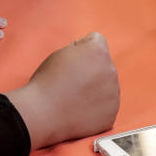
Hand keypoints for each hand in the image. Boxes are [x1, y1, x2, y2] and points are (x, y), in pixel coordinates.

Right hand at [6, 33, 119, 150]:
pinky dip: (96, 108)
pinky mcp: (111, 114)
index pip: (96, 40)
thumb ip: (82, 48)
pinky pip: (106, 106)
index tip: (69, 61)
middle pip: (103, 64)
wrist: (42, 114)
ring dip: (96, 88)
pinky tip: (79, 110)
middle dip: (92, 69)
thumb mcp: (61, 52)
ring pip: (107, 85)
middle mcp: (111, 71)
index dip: (80, 48)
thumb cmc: (47, 81)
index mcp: (98, 52)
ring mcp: (113, 94)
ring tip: (74, 97)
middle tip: (71, 82)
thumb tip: (92, 55)